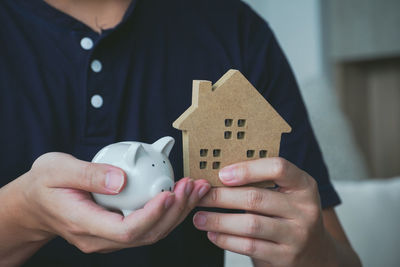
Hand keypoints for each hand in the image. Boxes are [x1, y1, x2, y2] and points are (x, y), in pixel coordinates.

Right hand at [12, 152, 210, 253]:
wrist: (35, 204)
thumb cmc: (44, 186)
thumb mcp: (57, 169)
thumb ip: (88, 175)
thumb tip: (121, 180)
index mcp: (84, 224)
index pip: (126, 230)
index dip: (152, 215)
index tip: (169, 193)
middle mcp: (99, 238)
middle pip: (146, 235)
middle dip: (175, 212)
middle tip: (191, 186)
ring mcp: (109, 237)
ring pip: (152, 233)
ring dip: (177, 212)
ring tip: (195, 189)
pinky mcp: (117, 230)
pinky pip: (148, 226)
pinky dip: (169, 211)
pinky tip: (181, 194)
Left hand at [193, 158, 334, 266]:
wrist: (314, 253)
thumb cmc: (291, 216)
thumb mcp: (288, 195)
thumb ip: (263, 183)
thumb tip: (221, 175)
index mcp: (304, 185)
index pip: (278, 168)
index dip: (248, 169)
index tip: (222, 174)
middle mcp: (305, 209)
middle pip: (256, 198)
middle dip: (221, 196)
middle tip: (200, 196)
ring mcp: (297, 235)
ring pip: (249, 224)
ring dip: (218, 220)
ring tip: (199, 217)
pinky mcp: (285, 256)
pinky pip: (249, 246)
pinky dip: (226, 239)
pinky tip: (213, 234)